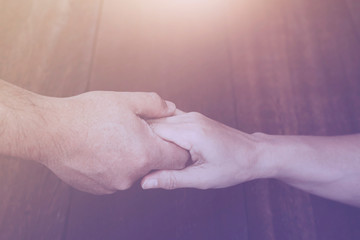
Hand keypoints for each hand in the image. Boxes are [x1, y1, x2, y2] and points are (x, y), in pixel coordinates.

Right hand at [37, 92, 188, 193]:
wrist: (50, 132)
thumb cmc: (87, 114)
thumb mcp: (126, 101)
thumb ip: (155, 104)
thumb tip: (171, 108)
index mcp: (145, 153)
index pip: (179, 158)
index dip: (176, 145)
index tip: (167, 136)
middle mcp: (132, 175)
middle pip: (155, 164)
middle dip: (151, 149)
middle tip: (134, 131)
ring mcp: (115, 184)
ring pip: (134, 171)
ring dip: (130, 157)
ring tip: (113, 138)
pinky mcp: (100, 188)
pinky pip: (116, 177)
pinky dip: (114, 165)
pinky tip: (100, 150)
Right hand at [142, 111, 272, 189]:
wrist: (254, 154)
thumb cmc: (233, 167)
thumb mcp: (202, 178)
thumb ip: (172, 179)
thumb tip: (146, 182)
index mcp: (192, 132)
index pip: (153, 131)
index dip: (141, 144)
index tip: (134, 158)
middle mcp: (190, 119)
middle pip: (154, 123)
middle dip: (143, 138)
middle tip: (135, 157)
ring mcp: (193, 116)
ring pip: (160, 120)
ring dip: (151, 134)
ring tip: (146, 151)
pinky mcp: (194, 118)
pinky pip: (170, 120)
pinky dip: (162, 130)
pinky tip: (159, 145)